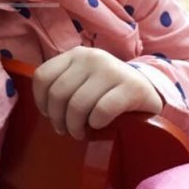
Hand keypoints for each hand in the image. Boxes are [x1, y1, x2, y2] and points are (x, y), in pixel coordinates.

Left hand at [32, 46, 162, 139]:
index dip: (41, 101)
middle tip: (65, 130)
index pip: (43, 76)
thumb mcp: (83, 80)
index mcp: (76, 55)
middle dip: (58, 119)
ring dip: (75, 126)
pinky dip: (96, 123)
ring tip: (80, 133)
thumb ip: (63, 85)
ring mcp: (112, 70)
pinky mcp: (131, 87)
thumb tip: (44, 109)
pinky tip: (99, 125)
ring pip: (78, 104)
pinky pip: (101, 111)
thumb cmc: (107, 90)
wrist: (148, 90)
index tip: (49, 115)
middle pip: (58, 94)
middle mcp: (92, 57)